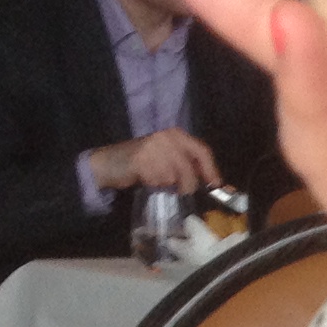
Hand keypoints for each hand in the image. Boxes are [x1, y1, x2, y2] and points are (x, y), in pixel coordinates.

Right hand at [88, 127, 222, 194]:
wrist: (110, 164)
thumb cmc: (143, 163)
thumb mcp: (168, 159)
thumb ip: (188, 165)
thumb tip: (215, 182)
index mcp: (176, 135)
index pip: (202, 150)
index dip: (211, 170)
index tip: (216, 184)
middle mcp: (167, 137)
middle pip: (189, 168)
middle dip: (188, 184)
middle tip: (182, 191)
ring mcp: (154, 147)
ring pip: (174, 176)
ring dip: (168, 184)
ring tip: (157, 180)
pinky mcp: (142, 160)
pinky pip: (159, 180)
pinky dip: (155, 184)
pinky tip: (146, 179)